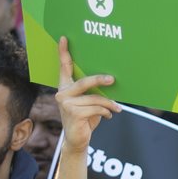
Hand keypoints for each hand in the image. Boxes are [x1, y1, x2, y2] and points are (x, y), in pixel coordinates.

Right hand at [55, 37, 119, 154]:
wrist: (77, 140)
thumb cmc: (85, 118)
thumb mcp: (88, 102)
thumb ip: (91, 92)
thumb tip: (109, 80)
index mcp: (65, 87)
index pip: (63, 67)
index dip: (63, 52)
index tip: (65, 38)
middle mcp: (62, 93)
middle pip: (84, 82)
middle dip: (100, 80)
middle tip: (112, 80)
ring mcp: (66, 103)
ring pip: (94, 98)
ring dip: (108, 104)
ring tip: (116, 108)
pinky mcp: (73, 113)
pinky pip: (96, 108)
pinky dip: (106, 112)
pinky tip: (108, 116)